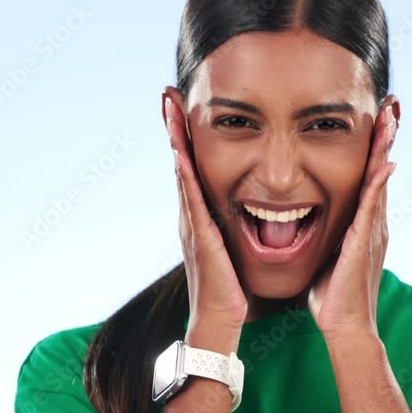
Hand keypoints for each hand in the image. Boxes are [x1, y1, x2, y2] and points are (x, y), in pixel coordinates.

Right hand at [164, 94, 247, 350]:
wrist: (221, 318)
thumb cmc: (230, 285)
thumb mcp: (230, 244)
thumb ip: (231, 224)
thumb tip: (244, 206)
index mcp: (201, 213)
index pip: (191, 165)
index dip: (185, 135)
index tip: (182, 106)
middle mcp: (191, 213)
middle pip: (179, 160)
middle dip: (173, 127)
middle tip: (168, 94)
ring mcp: (191, 222)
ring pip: (181, 172)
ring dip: (174, 139)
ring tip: (170, 109)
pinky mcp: (199, 235)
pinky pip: (190, 198)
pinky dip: (184, 173)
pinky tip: (180, 152)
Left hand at [307, 103, 397, 340]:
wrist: (345, 326)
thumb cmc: (331, 294)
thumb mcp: (328, 253)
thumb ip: (326, 233)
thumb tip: (309, 219)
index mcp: (362, 223)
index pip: (368, 176)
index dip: (373, 148)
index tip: (375, 119)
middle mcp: (373, 223)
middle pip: (380, 171)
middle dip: (385, 139)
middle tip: (391, 106)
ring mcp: (372, 232)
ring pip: (379, 182)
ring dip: (385, 150)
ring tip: (390, 121)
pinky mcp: (364, 244)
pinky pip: (372, 209)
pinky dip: (379, 185)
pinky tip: (385, 164)